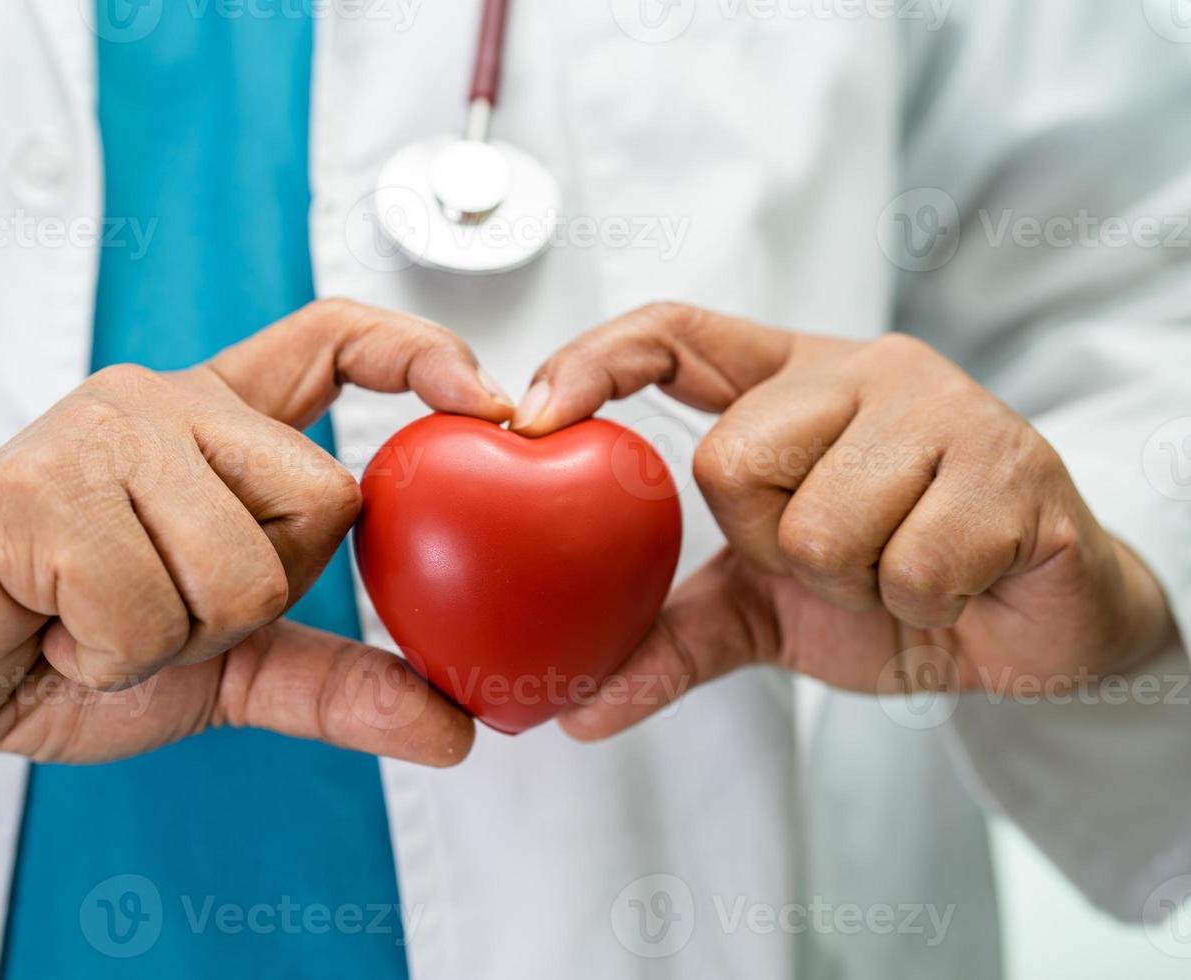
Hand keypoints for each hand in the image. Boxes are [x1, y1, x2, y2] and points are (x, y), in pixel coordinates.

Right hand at [0, 299, 512, 764]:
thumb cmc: (61, 639)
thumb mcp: (223, 665)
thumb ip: (335, 679)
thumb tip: (455, 727)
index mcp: (213, 422)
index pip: (334, 339)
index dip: (420, 352)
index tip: (487, 399)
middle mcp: (165, 403)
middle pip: (325, 502)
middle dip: (255, 598)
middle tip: (156, 604)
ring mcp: (102, 435)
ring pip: (242, 568)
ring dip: (174, 637)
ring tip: (94, 613)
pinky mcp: (41, 489)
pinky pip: (150, 608)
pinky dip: (109, 654)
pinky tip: (52, 622)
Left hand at [511, 303, 1174, 738]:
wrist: (1032, 632)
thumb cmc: (894, 590)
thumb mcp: (766, 610)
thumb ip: (671, 639)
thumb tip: (575, 707)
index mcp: (791, 382)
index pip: (675, 331)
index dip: (596, 358)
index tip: (531, 416)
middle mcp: (863, 371)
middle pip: (730, 460)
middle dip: (770, 546)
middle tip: (832, 559)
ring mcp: (946, 407)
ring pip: (821, 522)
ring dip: (853, 583)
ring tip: (899, 570)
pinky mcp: (1015, 465)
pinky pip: (913, 561)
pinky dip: (924, 602)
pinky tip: (957, 584)